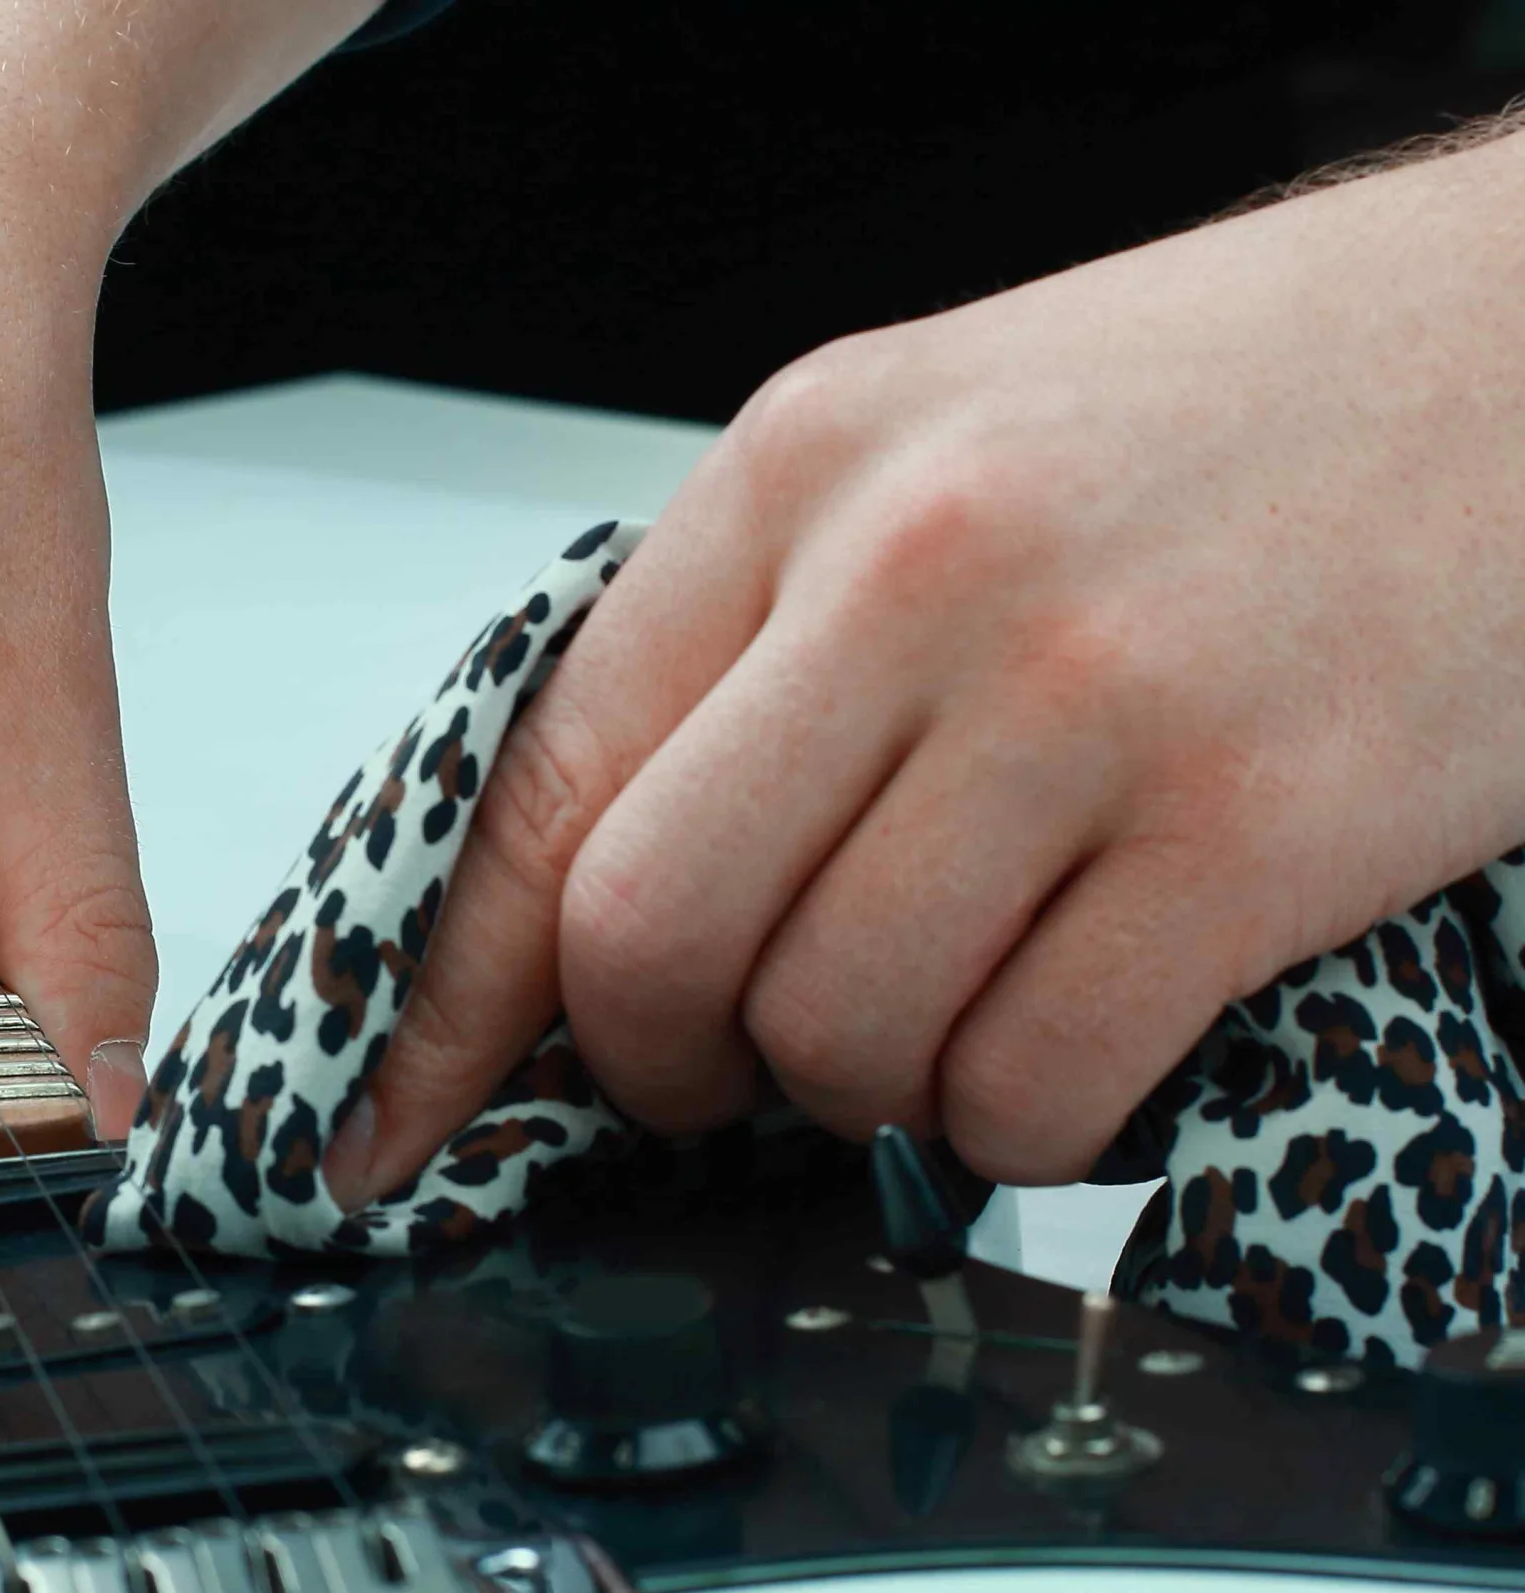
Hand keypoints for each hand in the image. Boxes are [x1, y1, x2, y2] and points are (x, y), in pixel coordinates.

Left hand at [327, 121, 1524, 1196]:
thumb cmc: (1237, 409)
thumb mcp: (934, 451)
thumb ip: (759, 649)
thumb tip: (609, 894)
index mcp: (800, 469)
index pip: (542, 782)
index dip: (446, 996)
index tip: (394, 1121)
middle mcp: (911, 571)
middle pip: (648, 937)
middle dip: (657, 1067)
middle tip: (719, 1078)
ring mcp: (1084, 699)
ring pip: (837, 1033)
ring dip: (864, 1095)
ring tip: (938, 1027)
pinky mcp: (1253, 829)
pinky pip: (1030, 1084)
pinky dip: (1019, 1127)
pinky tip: (1065, 1054)